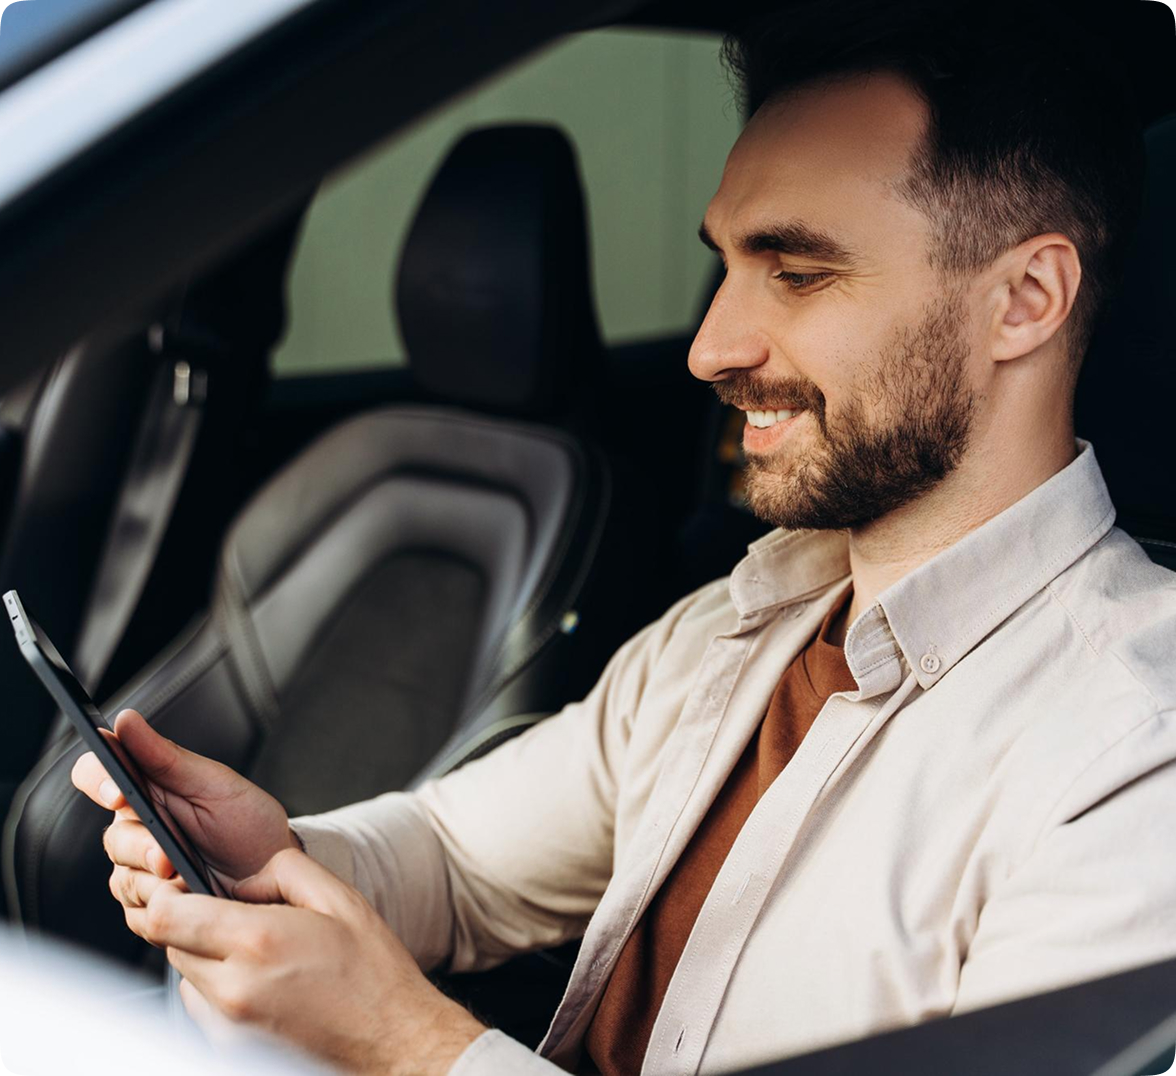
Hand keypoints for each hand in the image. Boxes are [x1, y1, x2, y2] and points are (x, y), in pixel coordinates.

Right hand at [71, 708, 297, 938]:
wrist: (275, 876)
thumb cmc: (248, 824)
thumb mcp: (215, 785)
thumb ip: (166, 756)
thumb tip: (126, 721)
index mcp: (148, 791)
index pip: (97, 775)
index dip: (97, 781)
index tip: (118, 794)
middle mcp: (138, 829)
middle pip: (112, 837)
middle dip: (141, 847)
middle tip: (169, 854)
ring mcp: (140, 870)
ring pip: (122, 878)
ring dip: (155, 881)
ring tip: (188, 877)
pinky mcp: (150, 907)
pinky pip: (137, 912)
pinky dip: (164, 907)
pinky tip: (189, 897)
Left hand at [147, 849, 485, 1075]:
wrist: (392, 1041)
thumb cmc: (373, 973)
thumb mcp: (339, 899)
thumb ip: (285, 869)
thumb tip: (244, 872)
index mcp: (258, 942)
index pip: (165, 916)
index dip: (165, 893)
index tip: (185, 882)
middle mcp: (233, 988)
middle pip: (170, 943)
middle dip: (191, 920)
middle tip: (231, 910)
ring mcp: (227, 1026)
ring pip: (184, 974)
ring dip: (205, 953)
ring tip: (256, 949)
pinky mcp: (229, 1049)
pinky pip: (201, 1005)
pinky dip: (219, 986)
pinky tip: (261, 979)